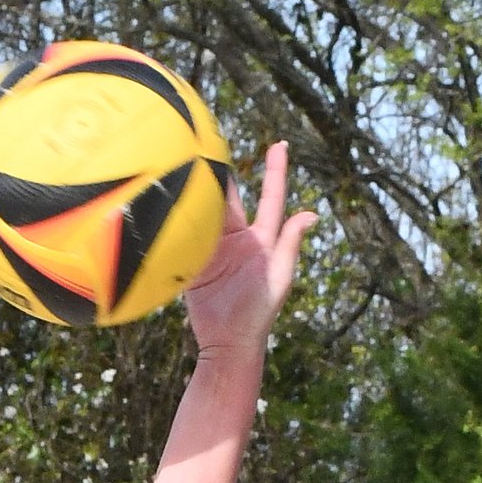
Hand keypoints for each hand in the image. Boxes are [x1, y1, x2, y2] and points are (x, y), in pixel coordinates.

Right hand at [182, 141, 317, 358]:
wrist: (228, 341)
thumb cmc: (259, 312)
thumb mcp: (280, 276)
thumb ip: (290, 243)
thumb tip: (311, 214)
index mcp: (261, 238)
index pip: (271, 198)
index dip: (276, 172)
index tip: (280, 144)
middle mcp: (237, 238)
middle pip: (231, 197)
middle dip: (225, 170)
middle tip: (217, 141)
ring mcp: (213, 248)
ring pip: (206, 210)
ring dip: (199, 189)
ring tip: (191, 160)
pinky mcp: (193, 260)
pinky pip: (187, 234)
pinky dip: (181, 218)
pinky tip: (171, 197)